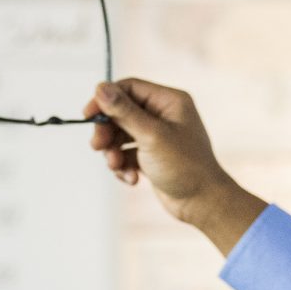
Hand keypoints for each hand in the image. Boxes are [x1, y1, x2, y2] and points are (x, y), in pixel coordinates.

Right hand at [85, 78, 264, 253]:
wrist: (202, 202)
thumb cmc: (184, 166)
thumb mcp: (151, 135)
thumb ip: (124, 111)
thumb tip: (100, 87)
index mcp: (169, 101)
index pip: (129, 88)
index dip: (106, 100)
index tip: (88, 115)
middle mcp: (163, 115)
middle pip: (121, 113)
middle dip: (108, 132)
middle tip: (98, 146)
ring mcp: (157, 136)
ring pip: (120, 136)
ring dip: (113, 152)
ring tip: (117, 167)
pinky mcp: (151, 156)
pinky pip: (126, 154)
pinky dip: (123, 166)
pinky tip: (132, 179)